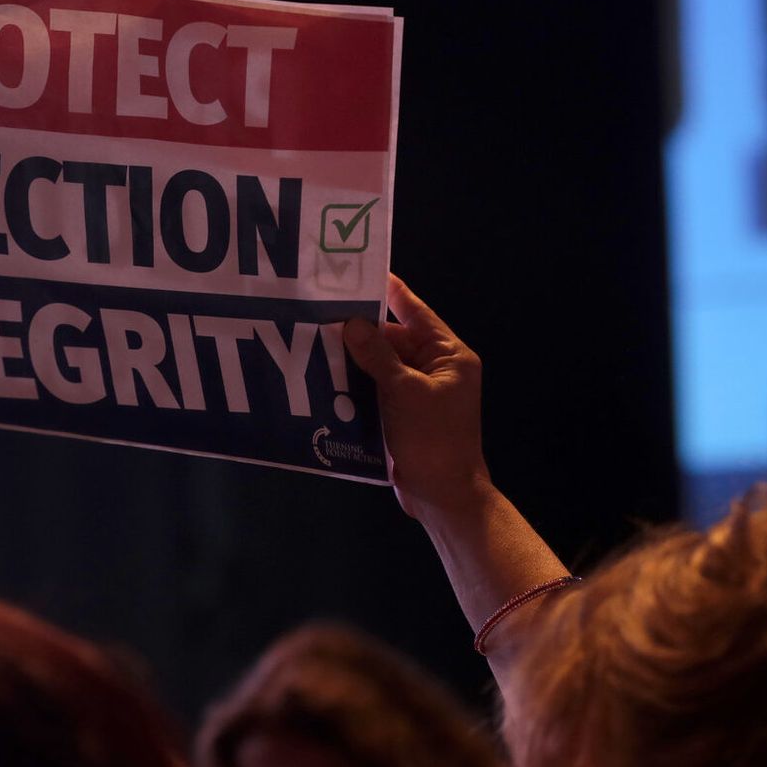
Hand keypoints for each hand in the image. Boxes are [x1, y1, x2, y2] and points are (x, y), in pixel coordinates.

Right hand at [342, 274, 490, 518]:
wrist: (443, 495)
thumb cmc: (433, 438)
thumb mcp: (404, 391)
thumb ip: (377, 355)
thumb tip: (352, 323)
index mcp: (449, 355)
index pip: (416, 312)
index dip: (390, 291)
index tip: (362, 270)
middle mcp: (437, 368)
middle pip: (395, 338)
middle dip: (362, 328)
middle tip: (324, 309)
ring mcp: (419, 392)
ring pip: (382, 364)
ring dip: (355, 356)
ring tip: (317, 338)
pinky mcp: (403, 414)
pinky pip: (377, 388)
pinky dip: (356, 382)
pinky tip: (327, 375)